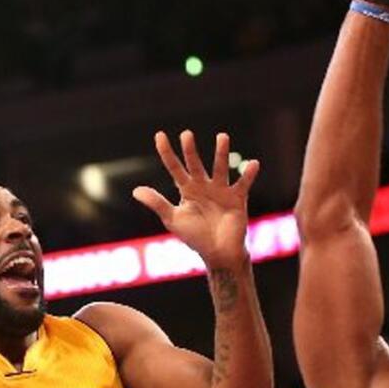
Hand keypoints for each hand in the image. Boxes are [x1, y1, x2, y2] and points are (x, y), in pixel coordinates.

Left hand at [135, 131, 259, 270]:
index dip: (166, 152)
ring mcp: (221, 190)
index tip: (159, 135)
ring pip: (220, 168)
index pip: (175, 167)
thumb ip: (157, 203)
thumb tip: (135, 190)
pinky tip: (253, 163)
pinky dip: (248, 174)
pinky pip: (243, 183)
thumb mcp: (173, 219)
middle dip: (190, 150)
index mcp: (187, 190)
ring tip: (222, 137)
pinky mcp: (237, 198)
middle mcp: (204, 186)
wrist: (218, 253)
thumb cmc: (195, 237)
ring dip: (221, 153)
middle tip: (186, 134)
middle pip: (195, 164)